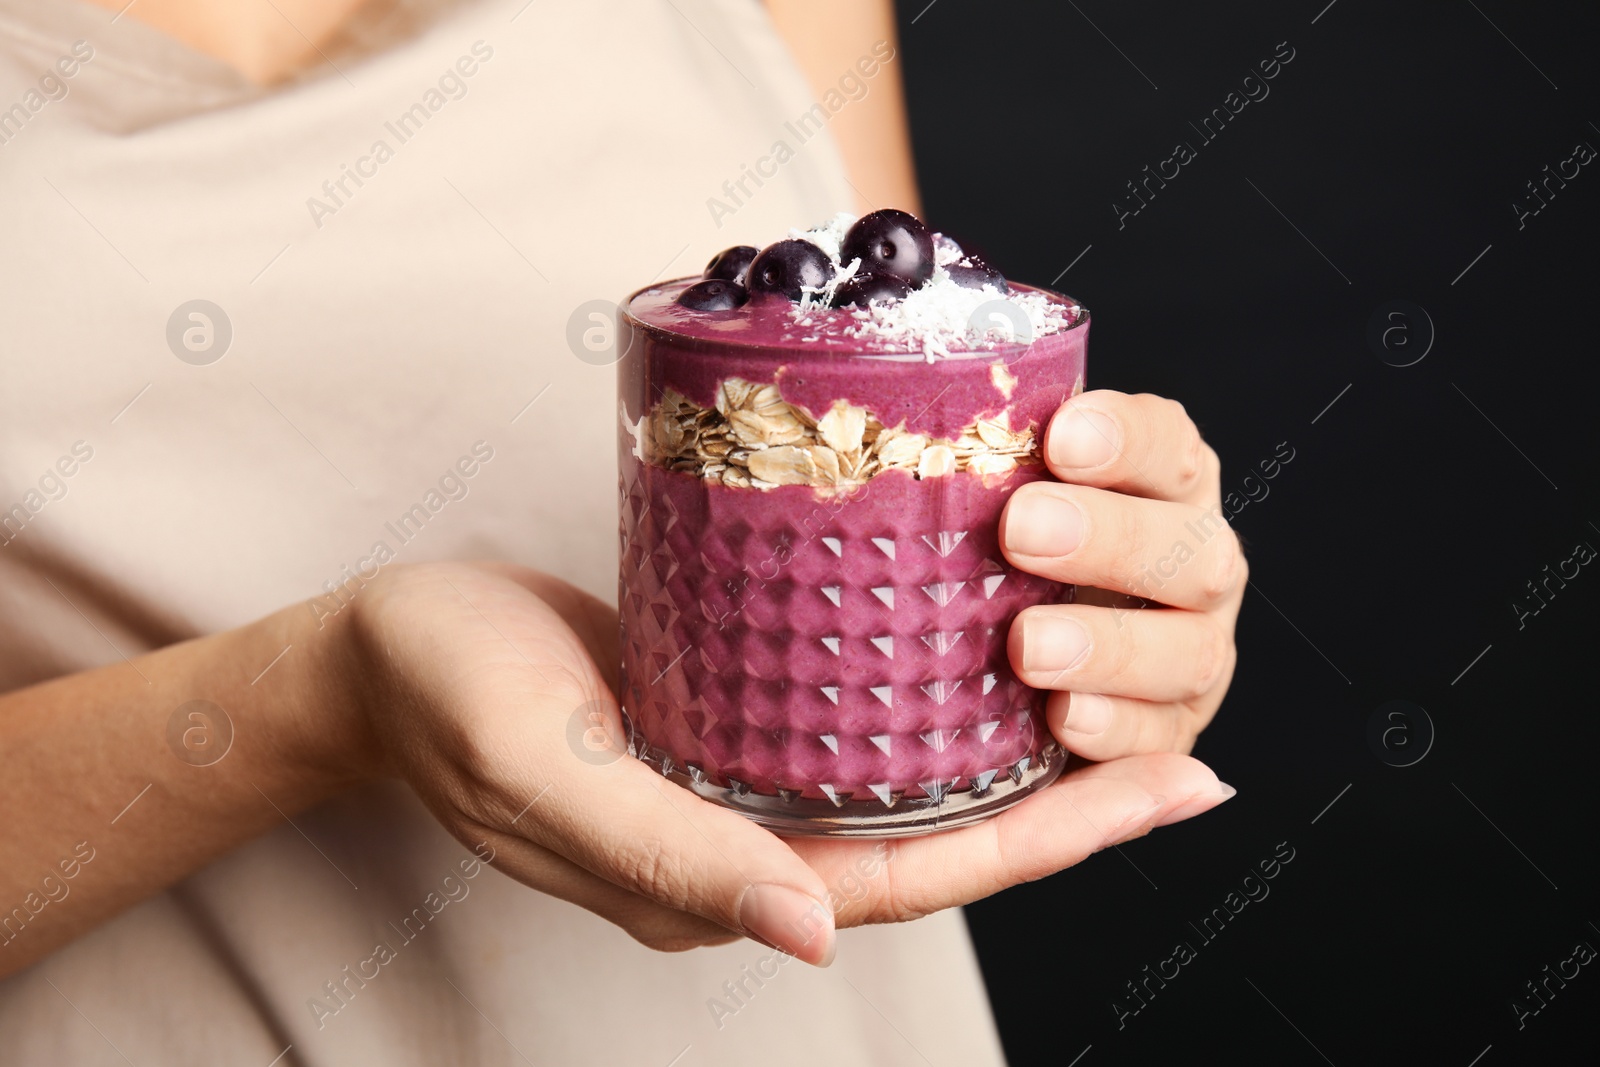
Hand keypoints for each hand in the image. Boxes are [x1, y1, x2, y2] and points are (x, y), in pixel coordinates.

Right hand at [345, 560, 1234, 965]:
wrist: (387, 648)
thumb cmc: (449, 701)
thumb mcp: (544, 772)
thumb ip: (669, 857)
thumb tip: (814, 934)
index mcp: (721, 882)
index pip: (915, 878)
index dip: (1042, 841)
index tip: (1158, 788)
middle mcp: (749, 844)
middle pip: (938, 838)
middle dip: (1067, 804)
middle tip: (1187, 756)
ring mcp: (743, 784)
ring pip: (907, 783)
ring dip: (1014, 752)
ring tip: (1118, 704)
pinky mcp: (731, 718)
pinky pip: (855, 723)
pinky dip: (935, 702)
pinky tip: (990, 654)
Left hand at [1000, 389, 1245, 759]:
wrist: (985, 688)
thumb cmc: (971, 562)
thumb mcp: (972, 506)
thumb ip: (967, 467)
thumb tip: (892, 412)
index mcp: (1159, 493)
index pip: (1168, 447)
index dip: (1128, 439)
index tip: (1060, 436)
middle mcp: (1191, 570)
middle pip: (1192, 550)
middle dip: (1112, 538)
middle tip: (1020, 531)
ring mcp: (1187, 659)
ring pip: (1191, 653)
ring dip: (1111, 648)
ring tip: (1027, 648)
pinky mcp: (1164, 737)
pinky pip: (1157, 744)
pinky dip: (1114, 734)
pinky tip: (1062, 725)